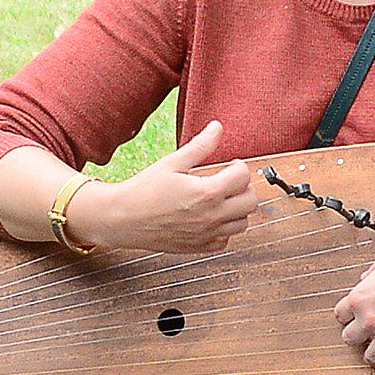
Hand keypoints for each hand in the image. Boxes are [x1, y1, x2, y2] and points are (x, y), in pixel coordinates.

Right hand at [73, 122, 258, 258]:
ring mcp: (206, 234)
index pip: (244, 176)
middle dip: (244, 188)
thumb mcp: (172, 163)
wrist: (122, 218)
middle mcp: (211, 216)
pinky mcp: (198, 247)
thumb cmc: (144, 189)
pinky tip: (209, 217)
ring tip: (219, 199)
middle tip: (228, 181)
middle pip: (251, 202)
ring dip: (237, 209)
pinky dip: (223, 229)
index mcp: (207, 193)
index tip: (228, 165)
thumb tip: (217, 128)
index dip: (238, 166)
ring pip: (242, 223)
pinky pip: (225, 240)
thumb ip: (200, 147)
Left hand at [333, 235, 374, 374]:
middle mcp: (372, 319)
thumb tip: (367, 280)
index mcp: (361, 298)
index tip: (352, 316)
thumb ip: (371, 273)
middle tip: (363, 333)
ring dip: (373, 355)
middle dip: (356, 336)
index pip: (340, 315)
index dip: (347, 315)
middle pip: (350, 339)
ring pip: (371, 357)